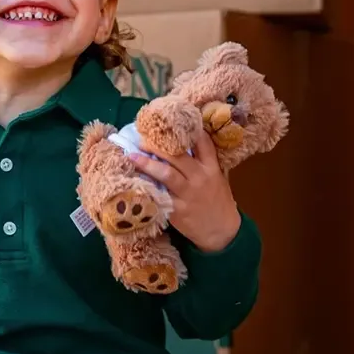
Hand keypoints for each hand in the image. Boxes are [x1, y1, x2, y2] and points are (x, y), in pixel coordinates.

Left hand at [129, 130, 241, 251]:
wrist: (221, 231)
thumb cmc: (217, 201)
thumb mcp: (217, 178)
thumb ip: (203, 162)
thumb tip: (182, 144)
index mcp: (211, 168)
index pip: (202, 143)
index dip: (187, 130)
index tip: (171, 121)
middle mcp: (200, 178)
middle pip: (178, 156)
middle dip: (158, 145)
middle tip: (142, 138)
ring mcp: (188, 194)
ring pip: (166, 173)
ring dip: (148, 163)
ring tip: (132, 155)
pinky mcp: (178, 210)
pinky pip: (160, 195)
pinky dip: (147, 186)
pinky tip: (136, 180)